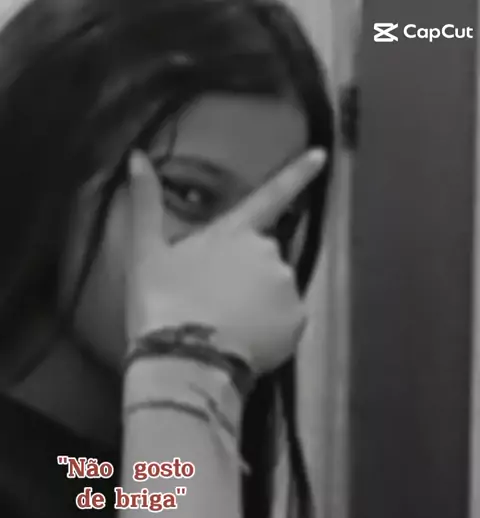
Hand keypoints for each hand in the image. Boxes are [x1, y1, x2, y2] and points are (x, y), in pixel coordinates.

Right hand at [126, 146, 325, 375]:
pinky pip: (286, 324)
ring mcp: (285, 286)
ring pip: (276, 292)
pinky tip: (245, 343)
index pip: (270, 195)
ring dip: (259, 305)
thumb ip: (146, 203)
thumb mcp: (145, 253)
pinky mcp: (297, 321)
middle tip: (215, 304)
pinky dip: (271, 332)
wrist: (183, 359)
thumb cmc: (160, 304)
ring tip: (226, 329)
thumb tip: (136, 156)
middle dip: (247, 276)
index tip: (323, 155)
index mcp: (234, 232)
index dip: (298, 174)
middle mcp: (267, 251)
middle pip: (264, 259)